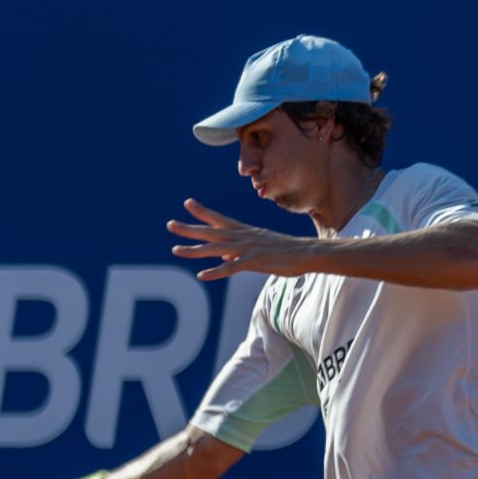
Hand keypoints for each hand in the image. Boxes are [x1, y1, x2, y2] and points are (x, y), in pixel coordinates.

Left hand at [167, 199, 314, 281]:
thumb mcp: (259, 247)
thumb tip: (223, 255)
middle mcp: (243, 237)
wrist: (307, 253)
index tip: (187, 203)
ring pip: (215, 248)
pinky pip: (231, 268)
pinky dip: (216, 272)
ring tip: (175, 249)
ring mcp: (248, 248)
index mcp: (245, 231)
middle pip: (211, 231)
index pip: (219, 218)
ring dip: (194, 249)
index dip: (203, 212)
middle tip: (170, 224)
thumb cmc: (286, 251)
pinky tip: (202, 275)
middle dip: (189, 228)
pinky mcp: (254, 262)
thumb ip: (239, 251)